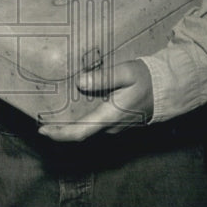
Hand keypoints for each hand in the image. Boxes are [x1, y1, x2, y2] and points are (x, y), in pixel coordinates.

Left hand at [38, 59, 153, 141]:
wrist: (166, 89)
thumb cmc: (146, 79)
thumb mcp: (126, 72)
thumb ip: (104, 78)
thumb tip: (80, 81)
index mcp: (110, 116)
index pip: (81, 132)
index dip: (60, 134)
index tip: (42, 130)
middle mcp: (110, 127)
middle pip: (79, 133)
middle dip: (59, 128)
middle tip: (40, 119)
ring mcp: (113, 127)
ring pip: (86, 129)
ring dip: (67, 125)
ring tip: (49, 114)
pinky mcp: (114, 123)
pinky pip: (92, 125)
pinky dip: (77, 121)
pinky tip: (67, 111)